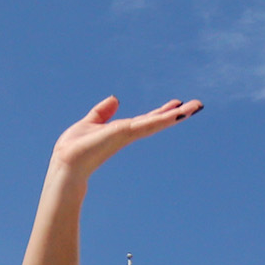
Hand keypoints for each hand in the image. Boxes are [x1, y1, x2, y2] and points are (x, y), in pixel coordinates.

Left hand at [49, 96, 201, 181]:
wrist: (67, 165)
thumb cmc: (74, 149)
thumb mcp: (89, 123)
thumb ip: (102, 113)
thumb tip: (115, 99)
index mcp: (121, 130)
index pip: (146, 120)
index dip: (160, 111)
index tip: (176, 104)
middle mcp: (128, 133)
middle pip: (157, 121)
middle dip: (176, 114)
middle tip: (197, 105)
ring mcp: (129, 134)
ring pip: (157, 122)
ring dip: (177, 114)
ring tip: (196, 106)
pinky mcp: (125, 134)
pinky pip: (149, 124)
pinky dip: (163, 118)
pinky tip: (178, 112)